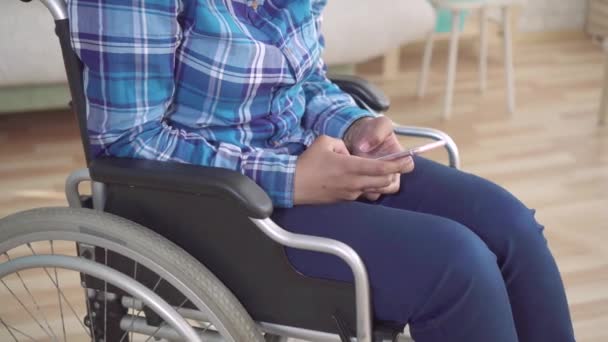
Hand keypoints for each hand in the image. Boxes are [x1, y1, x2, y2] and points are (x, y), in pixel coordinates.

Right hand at [294, 135, 412, 204]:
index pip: (381, 167)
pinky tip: (364, 179)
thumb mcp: (325, 142)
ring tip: (385, 172)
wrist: (292, 185)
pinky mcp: (344, 200)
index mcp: (350, 167)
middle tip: (401, 166)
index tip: (408, 161)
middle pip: (384, 182)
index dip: (397, 164)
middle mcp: (354, 183)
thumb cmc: (307, 163)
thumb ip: (342, 144)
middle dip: (395, 174)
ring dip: (382, 181)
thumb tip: (349, 153)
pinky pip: (362, 193)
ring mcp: (350, 194)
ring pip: (375, 189)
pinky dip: (368, 186)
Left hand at [344, 116, 413, 200]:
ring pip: (378, 193)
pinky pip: (365, 194)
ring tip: (358, 180)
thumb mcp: (379, 124)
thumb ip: (377, 133)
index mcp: (398, 157)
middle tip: (368, 176)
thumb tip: (365, 147)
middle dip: (382, 183)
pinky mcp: (365, 185)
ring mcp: (377, 179)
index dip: (399, 167)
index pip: (407, 166)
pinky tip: (350, 182)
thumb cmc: (371, 130)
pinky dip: (358, 190)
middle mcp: (391, 171)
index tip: (385, 162)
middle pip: (393, 186)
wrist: (356, 135)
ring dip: (369, 189)